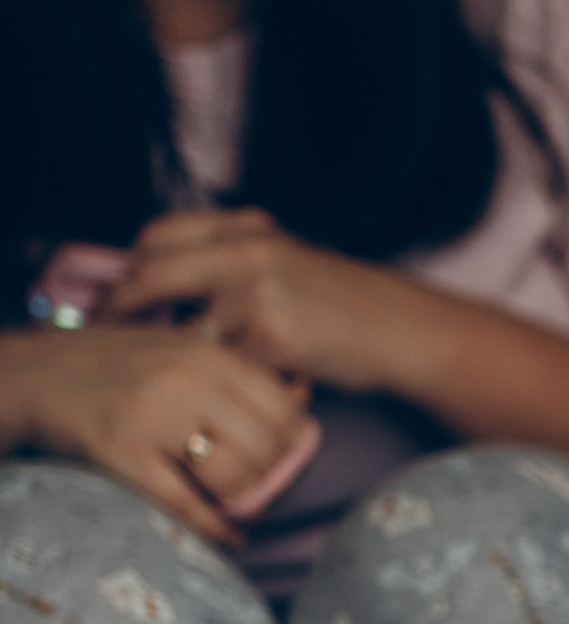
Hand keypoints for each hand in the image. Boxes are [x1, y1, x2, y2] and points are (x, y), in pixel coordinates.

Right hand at [0, 315, 317, 542]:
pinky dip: (215, 529)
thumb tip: (303, 397)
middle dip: (273, 479)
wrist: (36, 373)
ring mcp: (153, 416)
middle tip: (264, 492)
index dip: (295, 443)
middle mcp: (186, 379)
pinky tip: (228, 537)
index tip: (286, 460)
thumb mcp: (180, 348)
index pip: (284, 407)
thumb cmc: (118, 366)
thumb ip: (237, 370)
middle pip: (266, 447)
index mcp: (207, 353)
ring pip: (233, 476)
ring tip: (239, 508)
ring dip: (244, 503)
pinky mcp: (123, 451)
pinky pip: (186, 503)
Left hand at [108, 209, 430, 395]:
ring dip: (172, 356)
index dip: (127, 272)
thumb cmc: (347, 310)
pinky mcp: (270, 333)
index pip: (158, 236)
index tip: (113, 303)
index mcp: (247, 228)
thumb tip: (170, 293)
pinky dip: (217, 382)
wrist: (405, 332)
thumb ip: (232, 269)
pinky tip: (221, 394)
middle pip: (152, 273)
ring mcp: (256, 288)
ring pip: (182, 326)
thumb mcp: (286, 267)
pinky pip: (221, 364)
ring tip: (166, 378)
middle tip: (108, 342)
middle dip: (122, 311)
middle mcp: (247, 247)